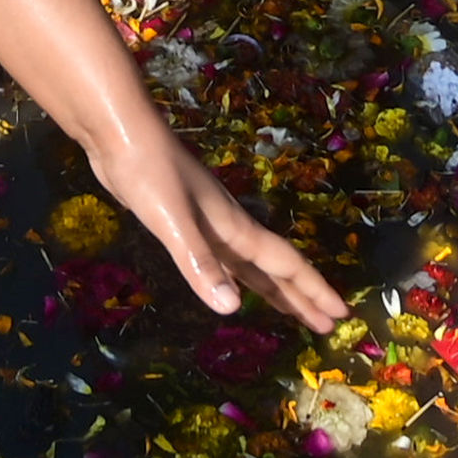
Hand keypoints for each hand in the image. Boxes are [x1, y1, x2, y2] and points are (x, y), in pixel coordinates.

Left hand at [93, 121, 342, 328]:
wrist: (118, 131)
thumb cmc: (149, 169)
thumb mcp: (173, 219)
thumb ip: (200, 263)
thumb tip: (233, 309)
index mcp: (233, 227)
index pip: (284, 263)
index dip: (312, 289)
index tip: (340, 313)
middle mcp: (227, 227)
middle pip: (273, 268)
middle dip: (300, 296)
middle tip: (326, 325)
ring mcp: (206, 223)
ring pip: (249, 264)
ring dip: (272, 288)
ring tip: (293, 311)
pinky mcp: (183, 221)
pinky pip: (223, 259)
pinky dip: (236, 277)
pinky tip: (231, 285)